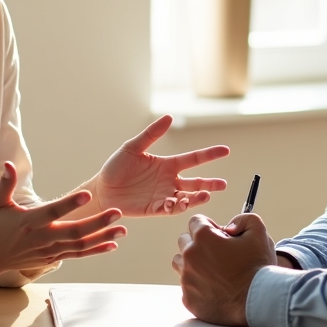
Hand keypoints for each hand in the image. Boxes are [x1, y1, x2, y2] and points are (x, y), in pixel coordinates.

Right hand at [0, 162, 126, 278]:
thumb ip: (5, 184)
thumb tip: (9, 164)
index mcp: (29, 221)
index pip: (52, 212)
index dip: (70, 204)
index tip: (87, 195)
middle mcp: (42, 238)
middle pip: (73, 232)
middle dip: (97, 223)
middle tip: (118, 212)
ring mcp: (49, 250)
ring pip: (79, 246)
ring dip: (102, 238)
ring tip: (122, 230)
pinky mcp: (53, 258)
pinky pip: (78, 255)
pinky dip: (95, 251)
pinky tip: (112, 245)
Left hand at [93, 115, 229, 215]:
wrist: (101, 190)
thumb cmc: (115, 167)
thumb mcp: (132, 147)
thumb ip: (151, 134)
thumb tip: (169, 117)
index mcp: (167, 164)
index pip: (193, 159)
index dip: (209, 155)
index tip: (225, 150)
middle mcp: (169, 181)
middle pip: (196, 182)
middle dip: (210, 184)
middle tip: (223, 184)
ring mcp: (164, 196)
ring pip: (187, 197)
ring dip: (197, 197)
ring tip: (205, 196)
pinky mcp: (155, 209)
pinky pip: (172, 209)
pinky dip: (179, 207)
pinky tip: (181, 203)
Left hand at [172, 212, 276, 326]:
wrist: (259, 302)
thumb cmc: (258, 268)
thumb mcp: (258, 232)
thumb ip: (243, 219)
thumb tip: (229, 226)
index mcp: (203, 237)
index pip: (195, 221)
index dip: (210, 227)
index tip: (220, 237)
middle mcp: (190, 256)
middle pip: (184, 241)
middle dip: (199, 243)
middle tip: (217, 254)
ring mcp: (187, 279)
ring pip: (180, 263)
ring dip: (193, 263)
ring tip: (213, 271)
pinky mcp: (188, 299)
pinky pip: (186, 287)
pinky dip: (196, 285)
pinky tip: (214, 288)